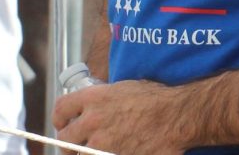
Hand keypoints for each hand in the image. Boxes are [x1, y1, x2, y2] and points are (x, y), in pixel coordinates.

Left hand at [54, 80, 185, 154]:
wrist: (178, 115)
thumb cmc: (159, 99)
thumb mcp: (126, 88)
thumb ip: (103, 100)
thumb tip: (92, 109)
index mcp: (95, 98)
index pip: (61, 109)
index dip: (60, 118)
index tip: (63, 124)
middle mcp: (93, 120)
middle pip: (64, 139)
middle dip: (69, 143)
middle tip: (77, 146)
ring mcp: (101, 143)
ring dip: (85, 154)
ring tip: (99, 149)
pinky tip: (115, 151)